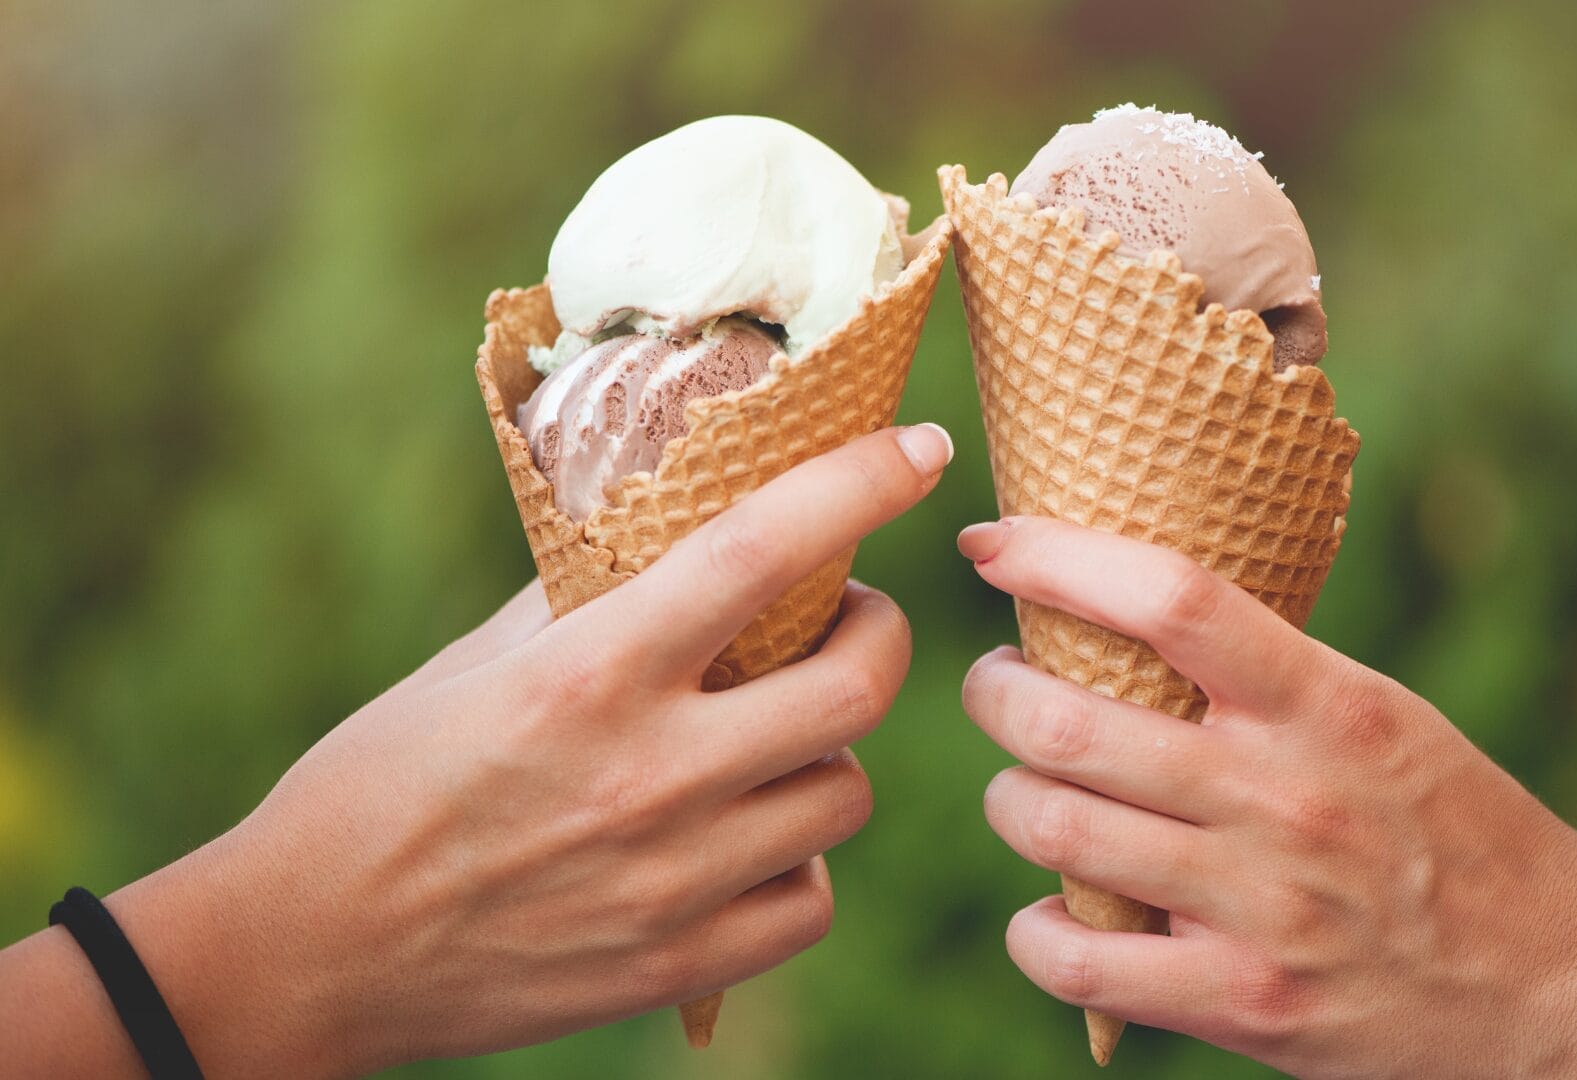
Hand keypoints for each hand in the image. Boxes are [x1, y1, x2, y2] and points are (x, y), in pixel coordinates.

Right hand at [0, 423, 952, 1078]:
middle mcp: (647, 772)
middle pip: (858, 687)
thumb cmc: (384, 781)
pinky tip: (747, 842)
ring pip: (845, 795)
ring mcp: (673, 879)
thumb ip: (595, 603)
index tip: (919, 450)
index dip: (861, 485)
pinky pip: (811, 899)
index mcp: (588, 672)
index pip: (762, 549)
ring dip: (827, 755)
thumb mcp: (477, 662)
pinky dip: (797, 864)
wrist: (311, 949)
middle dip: (878, 637)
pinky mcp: (678, 965)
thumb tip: (691, 535)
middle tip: (847, 622)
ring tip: (773, 744)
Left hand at [958, 515, 1576, 1077]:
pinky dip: (1035, 933)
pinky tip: (1052, 914)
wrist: (1565, 985)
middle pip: (1072, 718)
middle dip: (995, 692)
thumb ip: (1267, 678)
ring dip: (1010, 800)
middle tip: (995, 685)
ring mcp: (1263, 904)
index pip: (1171, 598)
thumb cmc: (1459, 832)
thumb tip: (1120, 615)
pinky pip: (1076, 959)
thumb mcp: (1382, 721)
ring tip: (1022, 791)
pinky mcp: (1245, 1001)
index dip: (1058, 557)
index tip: (993, 543)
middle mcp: (1287, 796)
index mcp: (1328, 704)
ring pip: (1053, 827)